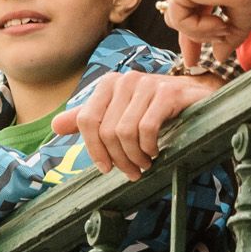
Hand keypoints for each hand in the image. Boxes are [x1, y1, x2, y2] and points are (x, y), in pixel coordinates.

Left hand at [52, 69, 221, 178]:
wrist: (196, 97)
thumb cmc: (155, 109)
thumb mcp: (120, 113)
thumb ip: (90, 118)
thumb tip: (55, 125)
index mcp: (108, 84)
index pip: (86, 120)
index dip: (93, 149)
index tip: (106, 167)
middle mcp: (126, 80)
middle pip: (107, 130)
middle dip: (119, 159)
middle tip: (132, 171)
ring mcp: (148, 84)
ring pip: (126, 132)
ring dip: (135, 157)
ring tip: (144, 164)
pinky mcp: (168, 92)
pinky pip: (147, 127)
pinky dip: (149, 147)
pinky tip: (156, 151)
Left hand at [162, 0, 250, 62]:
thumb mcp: (238, 21)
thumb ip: (226, 38)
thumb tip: (219, 57)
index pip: (187, 12)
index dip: (191, 35)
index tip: (192, 60)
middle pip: (178, 17)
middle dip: (189, 39)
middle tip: (192, 61)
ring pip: (177, 21)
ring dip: (201, 33)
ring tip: (224, 29)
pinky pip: (178, 19)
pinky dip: (198, 28)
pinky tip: (219, 23)